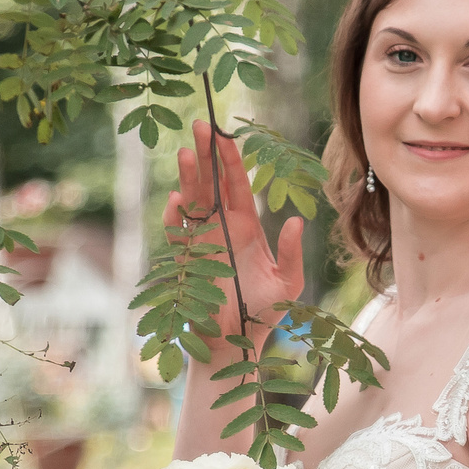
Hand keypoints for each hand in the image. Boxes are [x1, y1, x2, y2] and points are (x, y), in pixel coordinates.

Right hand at [162, 121, 304, 352]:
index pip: (237, 185)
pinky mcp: (186, 262)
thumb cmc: (266, 313)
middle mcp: (220, 229)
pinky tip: (178, 201)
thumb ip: (291, 251)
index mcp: (245, 226)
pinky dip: (175, 219)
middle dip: (206, 155)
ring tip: (186, 152)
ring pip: (192, 202)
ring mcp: (200, 243)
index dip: (231, 159)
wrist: (238, 343)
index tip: (225, 134)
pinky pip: (176, 235)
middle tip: (200, 125)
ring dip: (188, 178)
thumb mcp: (289, 282)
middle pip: (211, 184)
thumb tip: (293, 220)